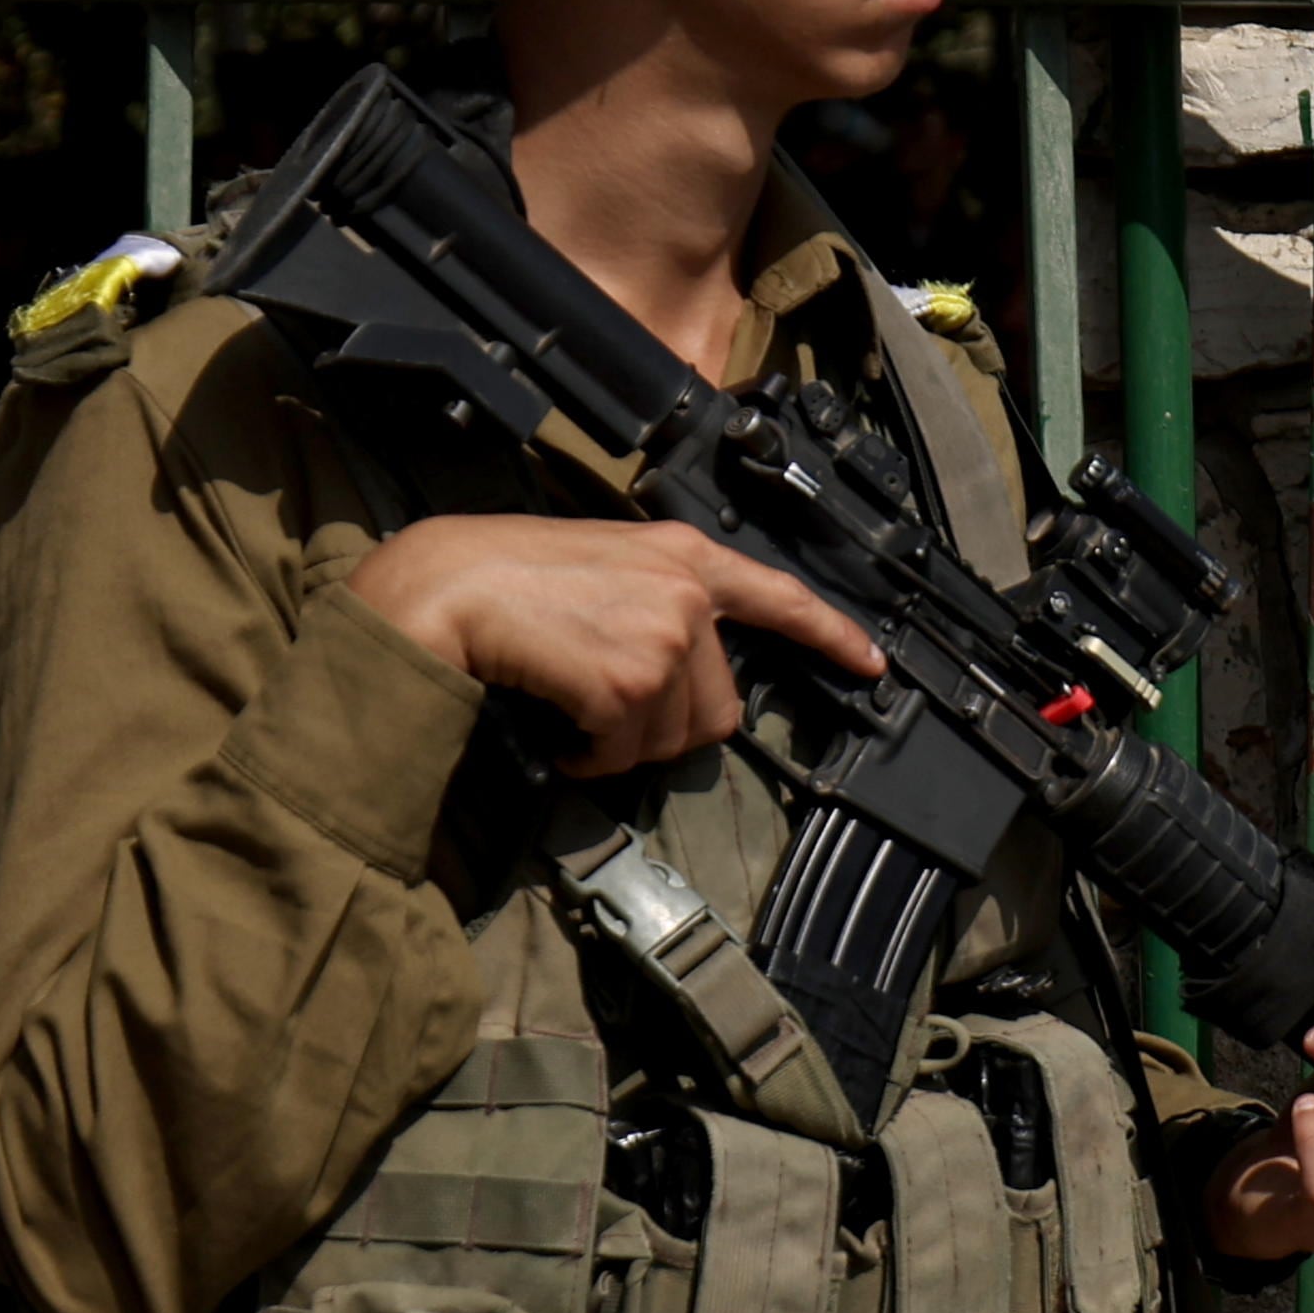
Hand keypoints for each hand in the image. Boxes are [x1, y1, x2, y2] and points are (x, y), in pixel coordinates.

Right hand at [349, 517, 879, 774]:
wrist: (443, 588)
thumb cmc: (500, 575)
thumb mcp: (602, 564)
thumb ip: (657, 600)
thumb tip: (678, 670)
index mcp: (684, 556)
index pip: (780, 596)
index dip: (831, 634)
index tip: (870, 663)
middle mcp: (686, 594)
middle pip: (717, 709)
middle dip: (661, 728)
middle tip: (602, 710)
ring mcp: (663, 638)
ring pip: (669, 740)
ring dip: (617, 745)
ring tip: (568, 707)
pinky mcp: (630, 682)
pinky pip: (623, 755)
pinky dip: (584, 756)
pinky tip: (554, 723)